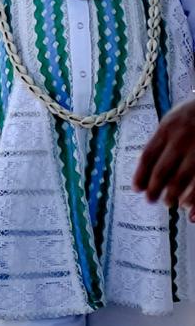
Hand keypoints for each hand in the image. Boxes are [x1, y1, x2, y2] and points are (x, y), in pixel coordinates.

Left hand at [134, 98, 194, 219]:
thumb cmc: (193, 115)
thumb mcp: (173, 120)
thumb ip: (162, 139)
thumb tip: (148, 167)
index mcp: (166, 129)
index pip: (148, 156)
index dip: (140, 175)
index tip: (137, 189)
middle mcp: (181, 140)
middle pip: (162, 171)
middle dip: (154, 189)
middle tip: (151, 200)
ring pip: (181, 180)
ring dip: (173, 196)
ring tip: (169, 203)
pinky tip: (190, 210)